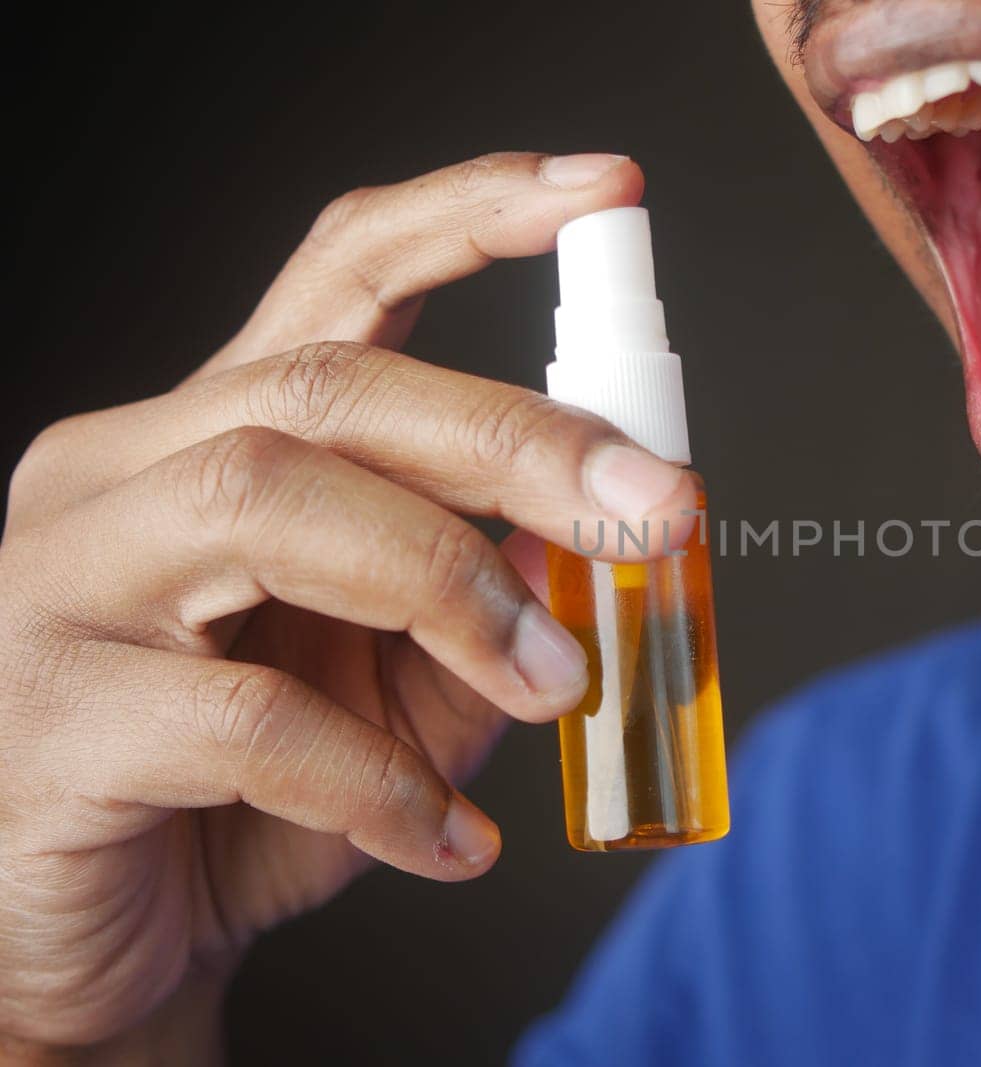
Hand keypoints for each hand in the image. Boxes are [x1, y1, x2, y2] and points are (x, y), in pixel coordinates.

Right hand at [0, 152, 694, 1058]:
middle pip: (329, 385)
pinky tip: (449, 840)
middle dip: (521, 438)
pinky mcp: (56, 722)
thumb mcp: (394, 680)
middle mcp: (124, 474)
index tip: (608, 190)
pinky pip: (245, 721)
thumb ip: (482, 593)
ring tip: (554, 689)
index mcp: (214, 436)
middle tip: (658, 511)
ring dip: (454, 589)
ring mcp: (67, 586)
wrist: (95, 948)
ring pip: (266, 500)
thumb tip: (598, 525)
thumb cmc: (246, 801)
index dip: (473, 214)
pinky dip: (382, 780)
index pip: (338, 273)